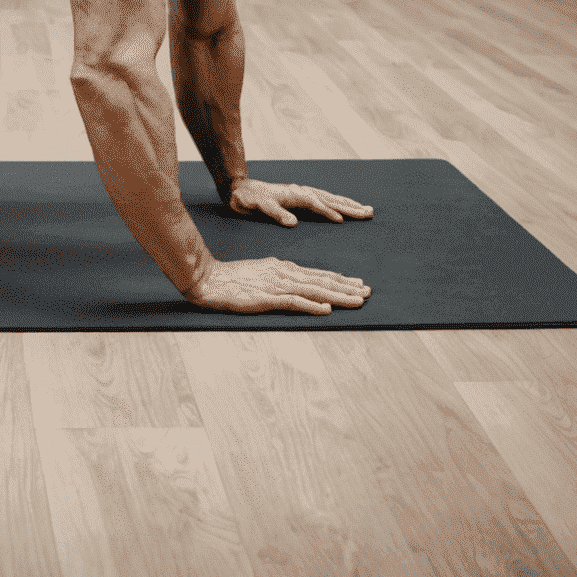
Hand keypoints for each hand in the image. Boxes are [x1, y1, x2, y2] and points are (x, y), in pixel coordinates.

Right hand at [185, 256, 370, 315]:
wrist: (207, 278)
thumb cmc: (232, 278)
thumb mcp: (260, 273)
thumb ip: (281, 279)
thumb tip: (301, 287)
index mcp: (281, 267)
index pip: (316, 274)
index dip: (339, 280)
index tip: (357, 284)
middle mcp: (282, 273)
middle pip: (320, 281)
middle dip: (346, 287)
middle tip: (368, 291)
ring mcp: (275, 285)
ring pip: (313, 290)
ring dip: (337, 296)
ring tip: (358, 300)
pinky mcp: (266, 297)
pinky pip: (293, 302)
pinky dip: (311, 305)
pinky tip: (325, 309)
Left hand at [227, 178, 373, 227]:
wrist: (239, 189)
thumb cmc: (248, 199)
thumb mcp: (258, 206)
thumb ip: (275, 213)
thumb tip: (293, 222)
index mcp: (292, 194)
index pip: (314, 202)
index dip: (327, 211)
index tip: (342, 220)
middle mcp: (300, 192)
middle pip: (328, 198)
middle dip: (348, 206)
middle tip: (368, 213)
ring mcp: (301, 193)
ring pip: (329, 198)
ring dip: (348, 204)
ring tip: (366, 209)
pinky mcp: (301, 197)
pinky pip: (324, 199)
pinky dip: (337, 203)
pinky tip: (346, 206)